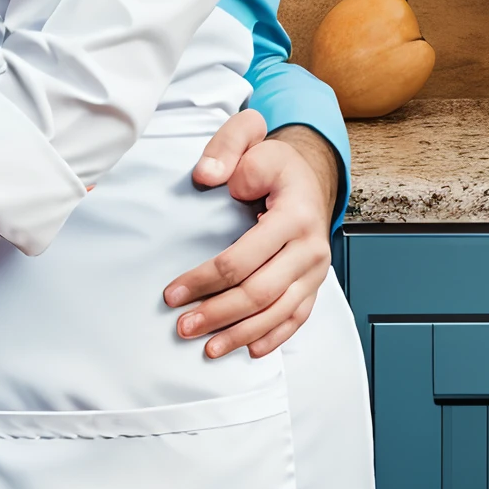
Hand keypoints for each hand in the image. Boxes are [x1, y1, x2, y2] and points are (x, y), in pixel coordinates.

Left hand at [163, 121, 338, 359]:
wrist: (310, 177)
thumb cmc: (273, 162)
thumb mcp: (249, 137)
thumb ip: (226, 147)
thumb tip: (206, 176)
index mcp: (294, 213)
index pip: (243, 257)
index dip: (205, 278)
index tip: (172, 292)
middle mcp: (311, 247)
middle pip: (260, 292)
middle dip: (218, 313)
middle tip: (182, 326)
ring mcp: (316, 269)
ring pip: (278, 312)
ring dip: (242, 333)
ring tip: (208, 348)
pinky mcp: (314, 283)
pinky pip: (297, 317)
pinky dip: (273, 337)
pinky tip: (248, 350)